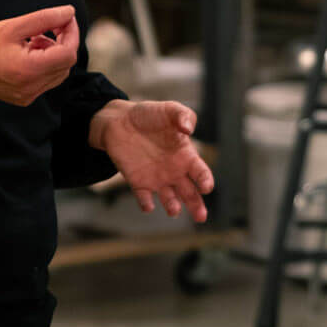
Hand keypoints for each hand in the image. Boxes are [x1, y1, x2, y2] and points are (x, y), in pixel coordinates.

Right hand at [0, 5, 78, 105]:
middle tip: (46, 27)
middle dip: (62, 41)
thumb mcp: (12, 26)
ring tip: (31, 41)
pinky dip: (44, 64)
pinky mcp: (24, 98)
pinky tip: (26, 53)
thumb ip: (44, 18)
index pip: (69, 53)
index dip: (71, 32)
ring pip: (58, 72)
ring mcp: (28, 96)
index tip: (64, 18)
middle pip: (66, 63)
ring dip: (53, 53)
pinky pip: (46, 80)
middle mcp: (32, 88)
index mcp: (30, 70)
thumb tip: (70, 12)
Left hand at [89, 100, 214, 221]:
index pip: (200, 172)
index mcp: (185, 155)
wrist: (120, 121)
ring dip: (172, 206)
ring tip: (174, 211)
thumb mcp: (169, 109)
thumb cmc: (149, 115)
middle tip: (201, 217)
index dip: (205, 180)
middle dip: (196, 205)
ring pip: (169, 199)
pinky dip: (146, 203)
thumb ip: (183, 115)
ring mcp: (156, 178)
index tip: (206, 187)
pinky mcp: (138, 182)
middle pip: (189, 193)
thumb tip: (188, 129)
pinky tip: (148, 205)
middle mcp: (174, 171)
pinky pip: (144, 197)